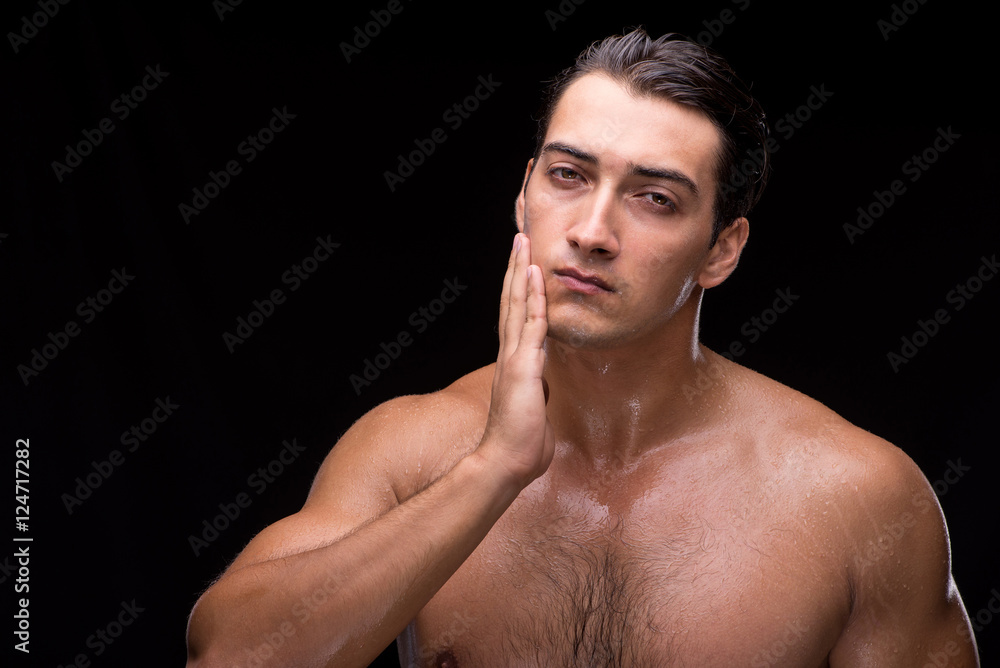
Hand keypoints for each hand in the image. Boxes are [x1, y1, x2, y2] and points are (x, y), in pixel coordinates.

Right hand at [476, 233, 554, 488]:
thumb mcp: (534, 411)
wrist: (506, 464)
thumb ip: (536, 394)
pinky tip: (534, 275)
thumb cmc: (521, 445)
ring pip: (517, 304)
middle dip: (516, 268)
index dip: (520, 289)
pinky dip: (532, 298)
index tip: (524, 264)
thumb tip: (542, 389)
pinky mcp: (521, 368)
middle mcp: (510, 354)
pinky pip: (530, 325)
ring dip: (520, 272)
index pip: (517, 317)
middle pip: (511, 301)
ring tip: (523, 241)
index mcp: (515, 363)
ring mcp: (514, 359)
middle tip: (519, 236)